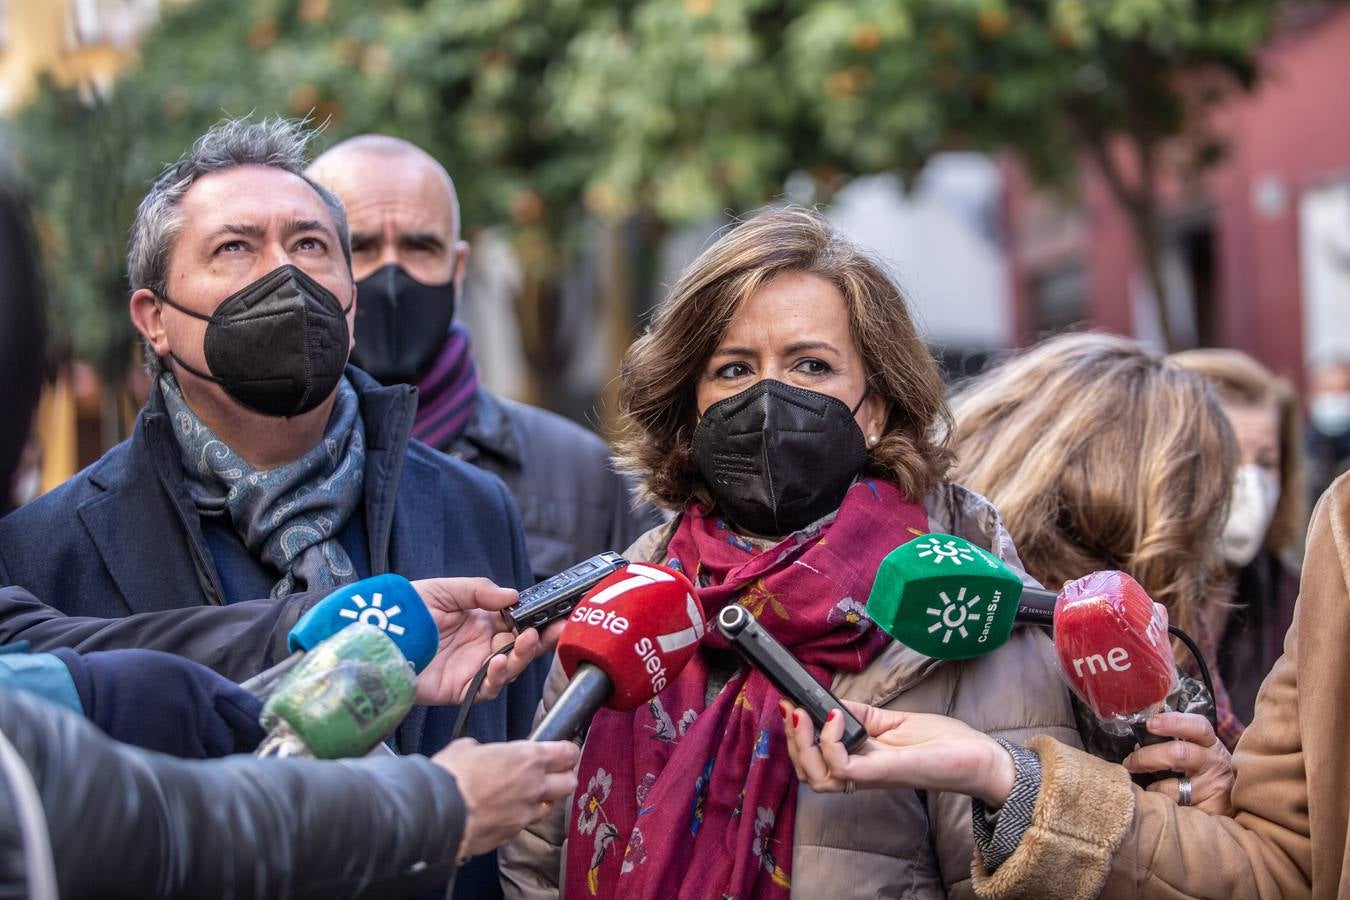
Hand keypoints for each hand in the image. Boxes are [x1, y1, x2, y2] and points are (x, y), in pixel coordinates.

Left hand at [409, 578, 564, 705]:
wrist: (376, 639)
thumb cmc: (405, 612)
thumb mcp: (443, 591)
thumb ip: (478, 591)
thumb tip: (513, 596)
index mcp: (481, 622)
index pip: (518, 623)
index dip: (537, 621)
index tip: (555, 616)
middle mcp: (481, 646)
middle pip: (520, 648)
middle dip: (539, 641)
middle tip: (553, 631)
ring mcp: (472, 668)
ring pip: (510, 669)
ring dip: (522, 657)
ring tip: (524, 642)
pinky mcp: (460, 690)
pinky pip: (487, 689)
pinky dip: (497, 678)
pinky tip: (498, 662)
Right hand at [433, 738, 579, 856]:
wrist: (437, 814)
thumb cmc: (451, 776)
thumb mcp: (467, 748)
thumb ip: (485, 750)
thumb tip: (481, 753)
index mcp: (528, 759)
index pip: (567, 754)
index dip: (568, 752)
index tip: (563, 752)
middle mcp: (534, 787)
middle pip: (569, 783)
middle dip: (563, 778)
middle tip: (550, 774)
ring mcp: (524, 814)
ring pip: (548, 808)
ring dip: (541, 801)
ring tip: (523, 796)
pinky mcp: (511, 835)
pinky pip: (523, 825)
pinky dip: (517, 820)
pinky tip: (502, 814)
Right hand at [781, 699, 1015, 807]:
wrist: (978, 757)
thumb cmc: (943, 742)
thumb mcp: (892, 721)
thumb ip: (860, 715)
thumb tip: (830, 702)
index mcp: (861, 761)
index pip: (814, 761)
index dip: (795, 737)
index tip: (788, 706)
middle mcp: (861, 773)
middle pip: (809, 773)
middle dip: (791, 740)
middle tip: (792, 710)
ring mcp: (871, 775)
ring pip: (817, 777)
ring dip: (802, 744)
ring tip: (803, 715)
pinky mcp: (884, 772)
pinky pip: (842, 767)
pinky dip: (830, 741)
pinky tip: (835, 717)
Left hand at [1122, 711, 1233, 815]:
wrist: (1239, 805)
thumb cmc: (1206, 774)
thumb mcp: (1198, 753)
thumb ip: (1174, 744)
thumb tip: (1139, 745)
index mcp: (1210, 744)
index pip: (1198, 726)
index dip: (1173, 722)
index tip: (1150, 724)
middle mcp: (1215, 762)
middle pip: (1180, 753)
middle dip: (1148, 756)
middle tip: (1130, 762)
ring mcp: (1214, 787)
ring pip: (1175, 786)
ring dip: (1153, 786)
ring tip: (1146, 787)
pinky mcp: (1211, 810)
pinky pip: (1176, 807)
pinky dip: (1162, 805)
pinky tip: (1162, 804)